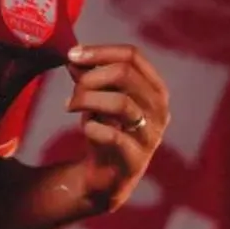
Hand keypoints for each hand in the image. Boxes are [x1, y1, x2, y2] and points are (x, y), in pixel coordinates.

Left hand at [64, 44, 169, 211]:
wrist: (106, 177)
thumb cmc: (105, 129)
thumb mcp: (97, 96)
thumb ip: (87, 75)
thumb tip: (74, 56)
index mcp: (154, 87)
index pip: (132, 55)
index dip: (100, 51)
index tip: (71, 54)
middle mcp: (159, 108)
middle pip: (125, 73)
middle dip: (91, 77)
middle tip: (72, 90)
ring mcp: (151, 134)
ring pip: (121, 102)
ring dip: (88, 99)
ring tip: (70, 106)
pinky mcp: (136, 159)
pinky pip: (112, 135)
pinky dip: (92, 127)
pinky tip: (85, 129)